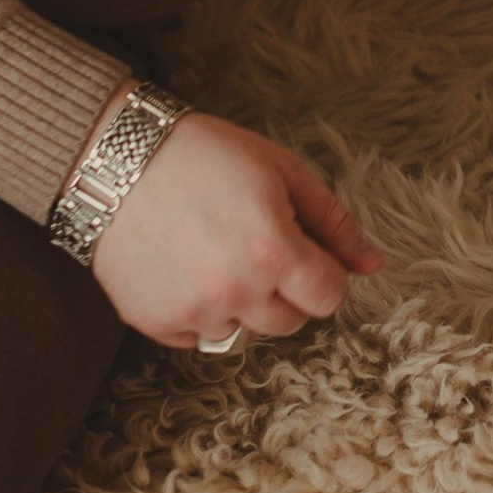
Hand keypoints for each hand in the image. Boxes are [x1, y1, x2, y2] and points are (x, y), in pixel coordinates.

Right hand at [92, 112, 383, 349]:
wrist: (119, 160)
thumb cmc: (209, 156)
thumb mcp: (284, 172)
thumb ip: (333, 223)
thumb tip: (373, 263)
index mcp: (274, 251)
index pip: (329, 297)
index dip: (324, 273)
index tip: (305, 251)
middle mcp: (235, 292)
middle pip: (289, 321)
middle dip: (285, 289)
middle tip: (257, 245)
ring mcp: (191, 312)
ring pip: (241, 331)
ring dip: (239, 301)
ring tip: (215, 249)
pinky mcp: (153, 323)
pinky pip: (195, 336)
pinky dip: (197, 310)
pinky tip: (184, 265)